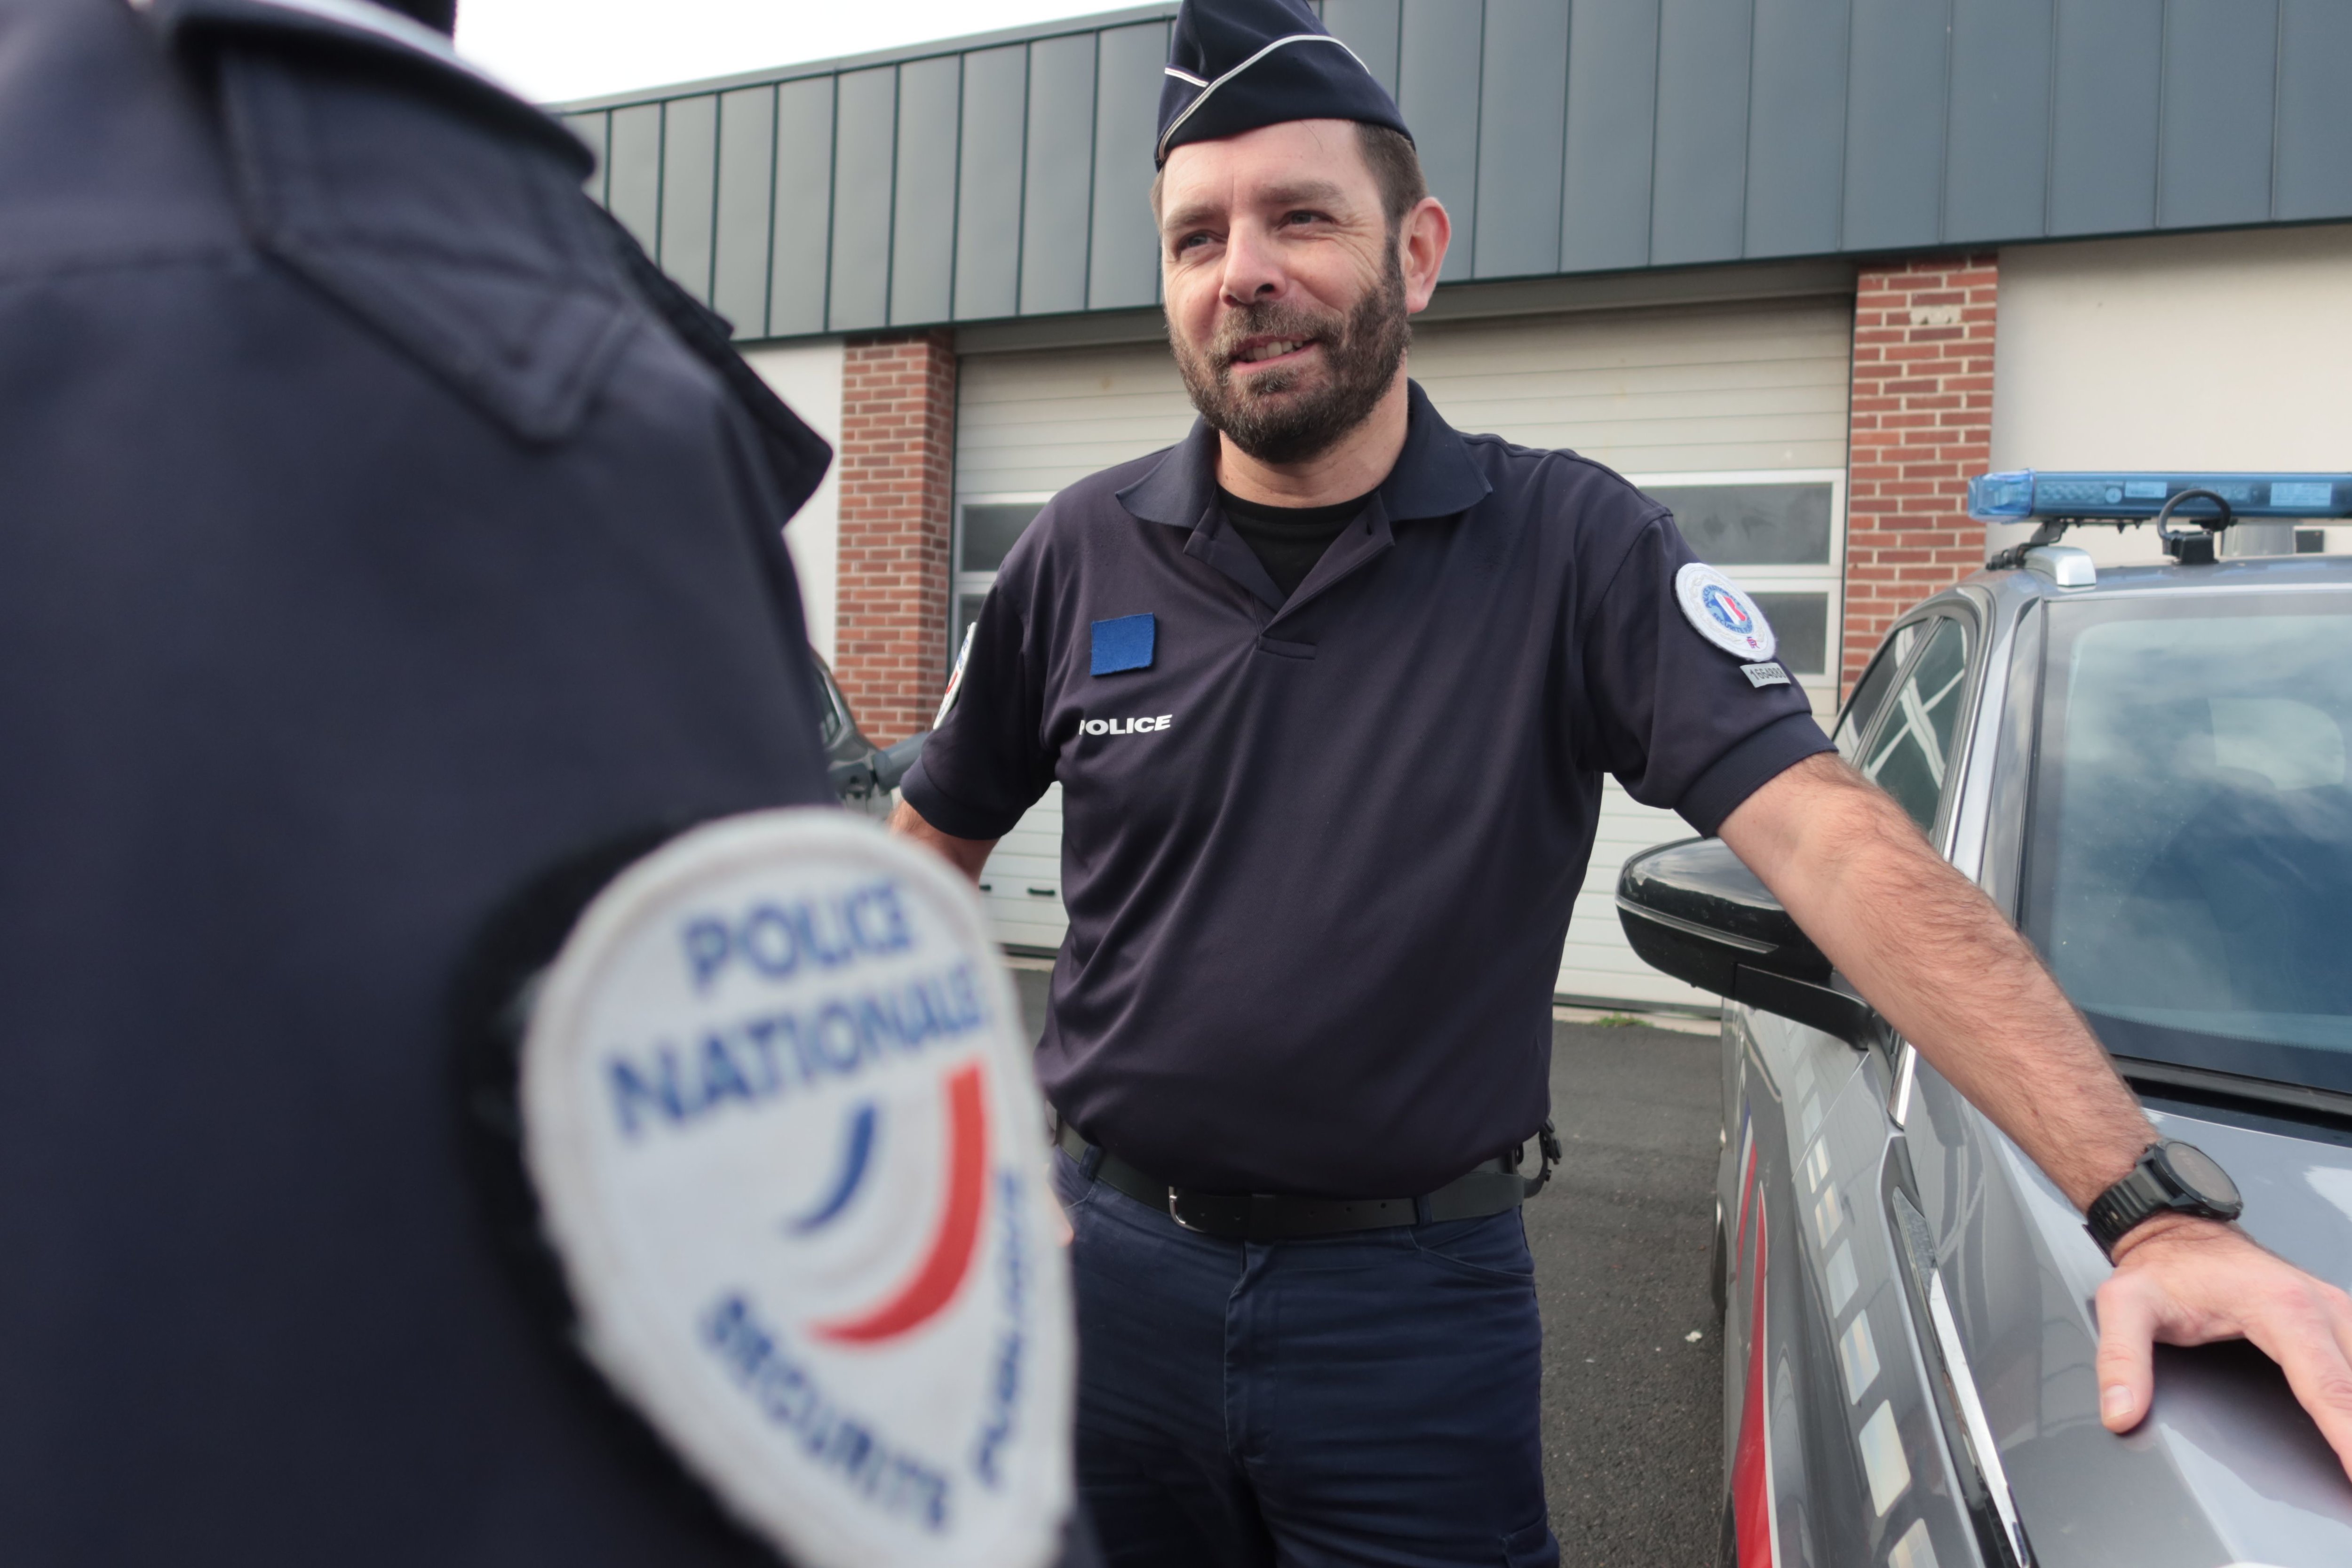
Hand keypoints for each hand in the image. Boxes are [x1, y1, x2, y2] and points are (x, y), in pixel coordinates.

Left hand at [2096, 1215, 2351, 1477]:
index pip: (2328, 1389)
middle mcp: (2321, 1305)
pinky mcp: (2339, 1318)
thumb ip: (2122, 1360)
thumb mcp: (2125, 1305)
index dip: (2349, 1439)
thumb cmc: (2163, 1268)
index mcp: (2281, 1307)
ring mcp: (2337, 1310)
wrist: (2177, 1232)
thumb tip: (2122, 1413)